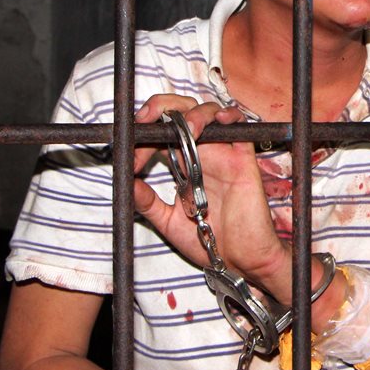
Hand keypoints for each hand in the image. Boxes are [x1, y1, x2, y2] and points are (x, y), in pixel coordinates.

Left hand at [133, 95, 291, 295]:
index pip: (160, 136)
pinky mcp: (243, 160)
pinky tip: (218, 119)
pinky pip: (240, 128)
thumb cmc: (210, 242)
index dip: (142, 138)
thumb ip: (147, 203)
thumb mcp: (168, 222)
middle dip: (162, 107)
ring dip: (192, 114)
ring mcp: (223, 155)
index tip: (131, 161)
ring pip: (209, 113)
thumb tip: (126, 183)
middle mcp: (202, 155)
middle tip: (146, 119)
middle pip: (183, 113)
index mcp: (183, 167)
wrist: (239, 262)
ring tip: (184, 127)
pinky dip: (229, 115)